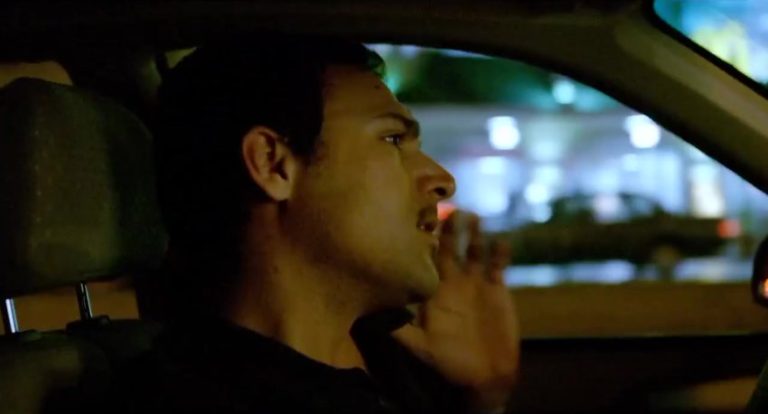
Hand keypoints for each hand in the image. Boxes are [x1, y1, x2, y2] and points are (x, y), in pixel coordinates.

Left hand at [392, 212, 519, 412]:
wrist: (485, 374)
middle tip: (447, 209)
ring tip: (473, 216)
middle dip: (448, 228)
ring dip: (473, 233)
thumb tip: (371, 318)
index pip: (425, 260)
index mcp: (432, 291)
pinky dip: (500, 252)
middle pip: (449, 247)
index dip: (422, 242)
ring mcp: (475, 281)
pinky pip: (498, 264)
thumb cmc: (450, 361)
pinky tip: (501, 241)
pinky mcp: (496, 286)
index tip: (418, 222)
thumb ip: (401, 331)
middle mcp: (452, 281)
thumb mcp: (422, 348)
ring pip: (473, 249)